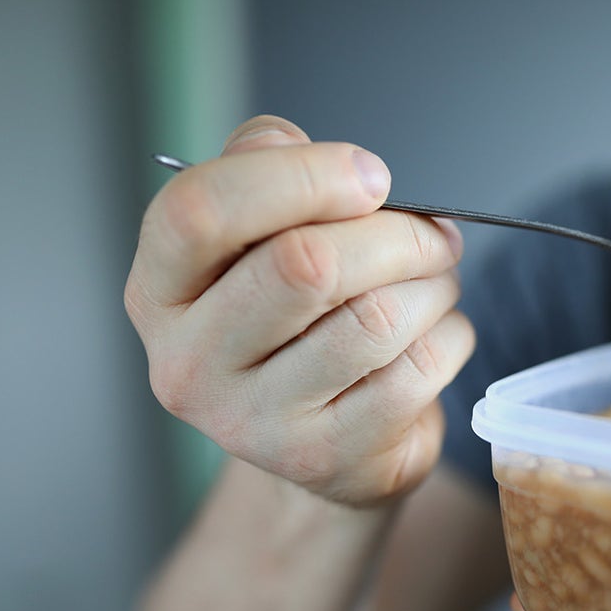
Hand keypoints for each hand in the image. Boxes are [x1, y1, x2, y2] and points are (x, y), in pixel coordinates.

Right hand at [125, 115, 473, 506]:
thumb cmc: (295, 320)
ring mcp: (253, 422)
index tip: (370, 176)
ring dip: (433, 285)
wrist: (320, 445)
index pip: (201, 211)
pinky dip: (450, 337)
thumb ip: (266, 168)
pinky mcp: (326, 458)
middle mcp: (189, 363)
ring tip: (436, 282)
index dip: (299, 176)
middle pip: (305, 264)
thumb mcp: (260, 236)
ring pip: (375, 318)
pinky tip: (435, 333)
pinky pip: (417, 370)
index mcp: (160, 290)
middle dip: (397, 235)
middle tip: (433, 234)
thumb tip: (306, 151)